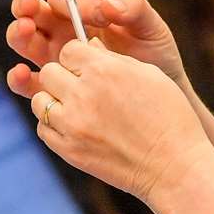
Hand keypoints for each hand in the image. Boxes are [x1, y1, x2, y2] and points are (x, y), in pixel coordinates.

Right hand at [7, 0, 186, 100]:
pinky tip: (23, 73)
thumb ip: (133, 7)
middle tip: (29, 9)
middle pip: (33, 14)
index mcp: (84, 12)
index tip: (78, 10)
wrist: (160, 101)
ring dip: (19, 36)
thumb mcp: (151, 28)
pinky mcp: (54, 90)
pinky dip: (19, 77)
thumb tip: (107, 4)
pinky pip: (29, 83)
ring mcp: (56, 61)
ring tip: (25, 32)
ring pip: (25, 43)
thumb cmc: (156, 58)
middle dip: (26, 8)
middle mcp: (64, 32)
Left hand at [16, 38, 213, 206]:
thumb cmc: (169, 117)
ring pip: (40, 100)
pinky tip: (74, 126)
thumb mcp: (149, 75)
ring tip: (75, 107)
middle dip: (63, 75)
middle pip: (49, 71)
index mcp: (104, 70)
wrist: (174, 166)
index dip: (77, 56)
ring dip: (54, 100)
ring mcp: (73, 124)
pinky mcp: (69, 150)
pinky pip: (44, 129)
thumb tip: (89, 47)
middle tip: (80, 86)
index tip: (87, 66)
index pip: (69, 50)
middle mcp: (83, 94)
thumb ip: (114, 59)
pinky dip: (54, 126)